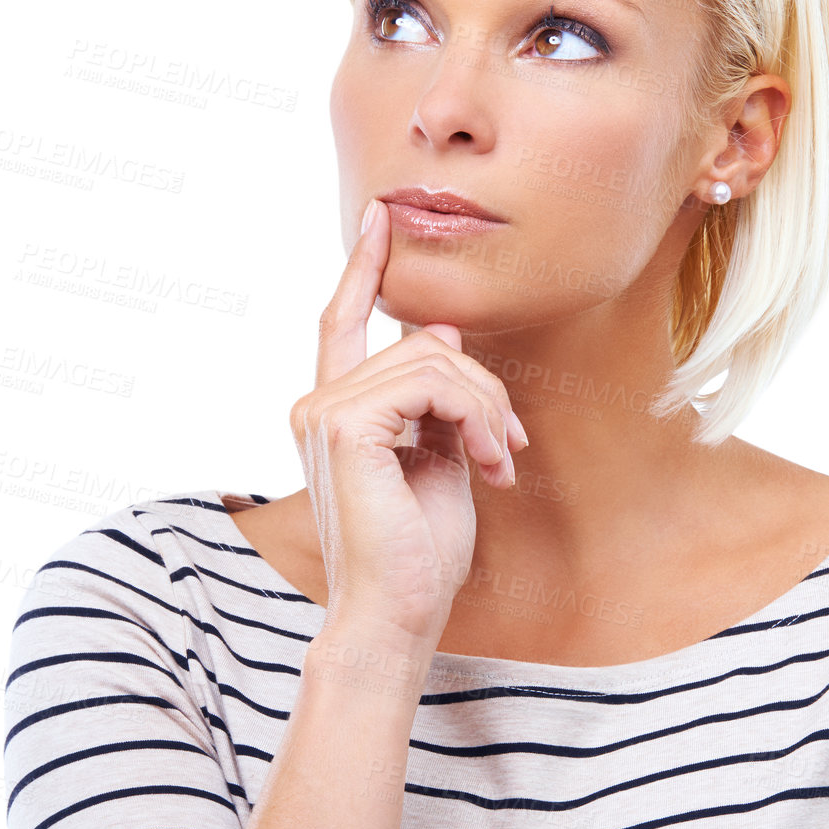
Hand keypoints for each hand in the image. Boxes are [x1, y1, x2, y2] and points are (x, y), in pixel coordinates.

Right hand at [289, 198, 528, 647]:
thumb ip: (435, 396)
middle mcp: (318, 405)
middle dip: (484, 388)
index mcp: (336, 411)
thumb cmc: (419, 550)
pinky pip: (432, 383)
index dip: (363, 267)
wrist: (401, 611)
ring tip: (502, 462)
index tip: (380, 217)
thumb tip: (439, 331)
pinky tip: (490, 463)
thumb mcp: (440, 455)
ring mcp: (324, 413)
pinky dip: (478, 417)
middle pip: (420, 344)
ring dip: (488, 408)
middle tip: (510, 448)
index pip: (342, 322)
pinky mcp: (346, 426)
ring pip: (433, 360)